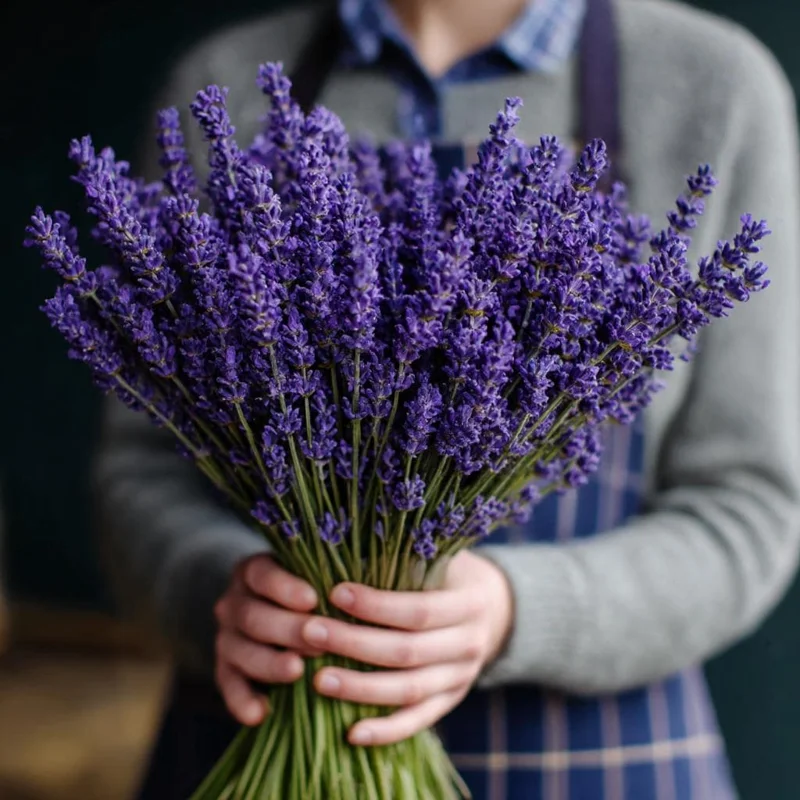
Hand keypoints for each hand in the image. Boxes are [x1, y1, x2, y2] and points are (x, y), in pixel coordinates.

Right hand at [213, 554, 321, 724]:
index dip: (285, 587)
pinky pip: (228, 686)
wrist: (280, 623)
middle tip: (317, 642)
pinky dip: (242, 700)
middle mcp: (234, 602)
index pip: (262, 575)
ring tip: (296, 671)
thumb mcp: (316, 580)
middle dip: (286, 629)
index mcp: (253, 572)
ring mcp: (227, 637)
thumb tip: (358, 589)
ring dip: (268, 662)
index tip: (313, 599)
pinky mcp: (225, 669)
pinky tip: (260, 713)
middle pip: (253, 615)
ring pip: (240, 649)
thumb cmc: (312, 596)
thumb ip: (327, 583)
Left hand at [301, 550, 513, 745]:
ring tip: (317, 680)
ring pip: (409, 690)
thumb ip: (408, 554)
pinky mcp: (450, 701)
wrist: (494, 608)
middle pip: (408, 652)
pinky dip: (385, 731)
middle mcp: (469, 644)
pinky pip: (418, 721)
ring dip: (360, 689)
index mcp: (468, 603)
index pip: (418, 610)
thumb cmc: (450, 574)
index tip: (334, 594)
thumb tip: (350, 543)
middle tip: (310, 633)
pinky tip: (351, 734)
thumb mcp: (441, 557)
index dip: (376, 606)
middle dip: (355, 644)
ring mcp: (462, 678)